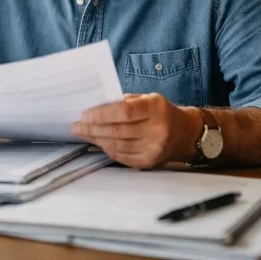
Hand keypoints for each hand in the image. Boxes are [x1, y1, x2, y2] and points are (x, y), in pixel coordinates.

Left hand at [71, 93, 200, 168]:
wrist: (184, 133)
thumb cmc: (160, 112)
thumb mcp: (147, 98)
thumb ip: (124, 101)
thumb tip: (96, 107)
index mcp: (156, 108)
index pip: (124, 112)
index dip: (101, 114)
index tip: (84, 114)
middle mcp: (157, 130)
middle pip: (117, 131)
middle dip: (92, 129)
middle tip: (76, 126)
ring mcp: (154, 148)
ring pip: (117, 145)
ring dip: (96, 140)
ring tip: (83, 134)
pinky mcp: (149, 162)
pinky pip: (121, 156)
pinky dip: (107, 149)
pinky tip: (99, 142)